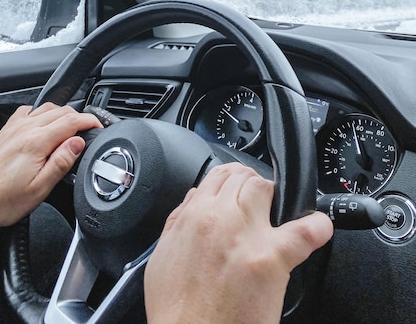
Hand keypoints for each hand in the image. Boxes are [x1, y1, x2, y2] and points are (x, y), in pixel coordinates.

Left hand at [0, 102, 100, 226]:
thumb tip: (78, 143)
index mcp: (37, 142)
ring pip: (47, 107)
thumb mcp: (42, 187)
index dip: (90, 121)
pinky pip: (30, 110)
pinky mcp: (8, 130)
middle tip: (87, 130)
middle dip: (79, 117)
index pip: (71, 121)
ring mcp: (16, 127)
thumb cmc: (7, 199)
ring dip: (63, 113)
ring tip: (70, 128)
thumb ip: (62, 161)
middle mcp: (26, 129)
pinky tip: (46, 123)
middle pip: (62, 111)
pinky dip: (43, 112)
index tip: (98, 126)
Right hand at [144, 163, 332, 323]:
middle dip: (254, 185)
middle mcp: (220, 218)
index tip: (239, 185)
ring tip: (280, 214)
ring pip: (267, 190)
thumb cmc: (176, 308)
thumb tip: (195, 197)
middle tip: (261, 200)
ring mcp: (247, 236)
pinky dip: (316, 226)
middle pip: (245, 179)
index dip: (232, 177)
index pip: (219, 175)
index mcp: (194, 216)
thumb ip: (178, 221)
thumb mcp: (163, 255)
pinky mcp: (271, 259)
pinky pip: (304, 231)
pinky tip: (320, 227)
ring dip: (275, 198)